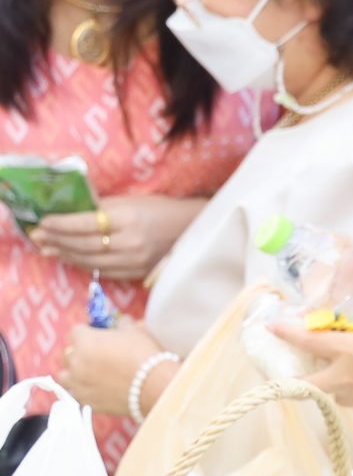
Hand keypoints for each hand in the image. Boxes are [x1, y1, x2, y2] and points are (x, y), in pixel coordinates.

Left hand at [31, 194, 203, 278]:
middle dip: (57, 241)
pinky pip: (103, 271)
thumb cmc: (160, 209)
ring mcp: (135, 261)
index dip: (61, 224)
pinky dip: (83, 265)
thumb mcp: (131, 201)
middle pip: (85, 245)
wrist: (192, 229)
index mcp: (130, 219)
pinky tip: (71, 259)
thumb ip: (101, 207)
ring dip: (66, 255)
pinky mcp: (137, 273)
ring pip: (91, 261)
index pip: (86, 223)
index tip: (43, 222)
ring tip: (48, 249)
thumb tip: (70, 207)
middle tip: (38, 238)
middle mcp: (132, 242)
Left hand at [59, 321, 165, 413]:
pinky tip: (96, 388)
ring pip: (65, 375)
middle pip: (68, 353)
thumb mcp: (136, 332)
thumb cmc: (145, 355)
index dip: (87, 332)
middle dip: (80, 353)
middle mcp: (76, 362)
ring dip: (74, 373)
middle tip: (97, 355)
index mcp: (85, 341)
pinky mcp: (85, 400)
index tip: (97, 336)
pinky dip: (83, 390)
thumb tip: (123, 321)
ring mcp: (78, 383)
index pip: (75, 331)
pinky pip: (76, 394)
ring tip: (90, 374)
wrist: (154, 386)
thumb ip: (123, 325)